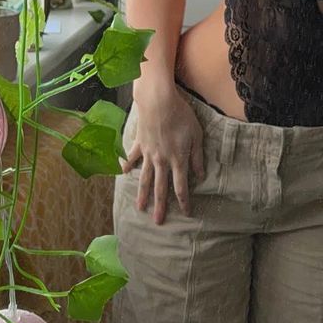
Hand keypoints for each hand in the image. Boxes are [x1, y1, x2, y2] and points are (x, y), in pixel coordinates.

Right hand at [122, 84, 205, 224]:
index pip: (181, 187)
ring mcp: (148, 154)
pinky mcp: (139, 144)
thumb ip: (197, 157)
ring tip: (140, 208)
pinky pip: (132, 158)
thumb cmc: (181, 116)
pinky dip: (126, 166)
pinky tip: (122, 175)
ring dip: (142, 194)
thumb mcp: (196, 136)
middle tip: (158, 222)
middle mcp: (162, 161)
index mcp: (178, 160)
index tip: (186, 213)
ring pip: (144, 178)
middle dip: (160, 206)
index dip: (183, 201)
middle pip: (161, 188)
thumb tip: (200, 176)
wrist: (158, 101)